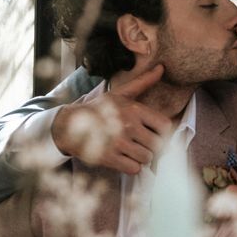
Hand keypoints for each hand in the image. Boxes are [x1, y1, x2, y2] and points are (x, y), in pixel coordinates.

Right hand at [51, 65, 170, 173]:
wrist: (71, 125)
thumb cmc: (100, 109)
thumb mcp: (120, 93)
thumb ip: (143, 82)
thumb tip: (162, 68)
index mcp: (134, 109)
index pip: (165, 126)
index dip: (162, 132)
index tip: (154, 132)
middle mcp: (128, 125)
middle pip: (158, 145)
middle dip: (152, 146)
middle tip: (142, 143)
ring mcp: (118, 143)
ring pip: (147, 158)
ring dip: (142, 157)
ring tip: (132, 150)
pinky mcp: (109, 158)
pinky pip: (134, 169)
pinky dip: (131, 166)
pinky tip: (124, 158)